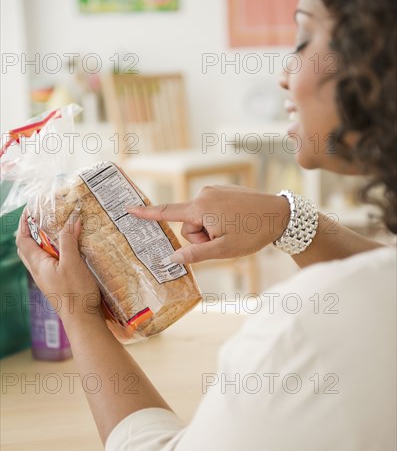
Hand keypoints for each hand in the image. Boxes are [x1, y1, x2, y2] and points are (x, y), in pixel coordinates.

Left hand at [16, 208, 101, 322]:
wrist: (82, 319)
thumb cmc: (76, 292)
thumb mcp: (73, 262)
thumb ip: (69, 241)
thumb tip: (70, 221)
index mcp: (37, 264)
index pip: (23, 240)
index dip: (24, 224)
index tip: (31, 211)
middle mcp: (38, 271)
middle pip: (28, 248)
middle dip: (33, 232)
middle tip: (44, 220)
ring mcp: (47, 279)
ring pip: (40, 256)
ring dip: (46, 243)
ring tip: (59, 232)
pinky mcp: (57, 284)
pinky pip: (51, 264)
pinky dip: (56, 253)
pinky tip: (70, 252)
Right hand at [126, 185, 289, 263]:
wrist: (281, 215)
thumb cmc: (252, 233)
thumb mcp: (222, 250)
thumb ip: (194, 255)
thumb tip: (171, 259)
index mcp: (200, 207)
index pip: (167, 212)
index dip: (146, 213)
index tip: (128, 209)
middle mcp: (204, 194)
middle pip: (188, 224)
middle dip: (201, 236)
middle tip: (223, 240)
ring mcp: (214, 191)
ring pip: (200, 218)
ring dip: (211, 229)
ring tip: (232, 230)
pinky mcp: (223, 190)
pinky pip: (210, 210)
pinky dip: (218, 220)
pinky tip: (236, 222)